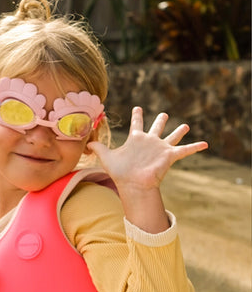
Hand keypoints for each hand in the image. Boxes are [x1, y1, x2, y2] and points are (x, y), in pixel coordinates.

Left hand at [88, 107, 207, 192]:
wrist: (133, 184)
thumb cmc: (120, 172)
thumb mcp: (106, 157)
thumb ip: (97, 148)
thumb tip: (86, 143)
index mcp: (136, 140)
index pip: (137, 124)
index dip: (137, 115)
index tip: (137, 107)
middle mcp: (149, 142)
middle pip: (156, 128)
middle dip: (160, 121)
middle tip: (164, 114)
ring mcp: (160, 149)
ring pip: (171, 137)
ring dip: (178, 131)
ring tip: (185, 125)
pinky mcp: (169, 156)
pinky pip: (185, 150)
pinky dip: (195, 147)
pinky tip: (205, 144)